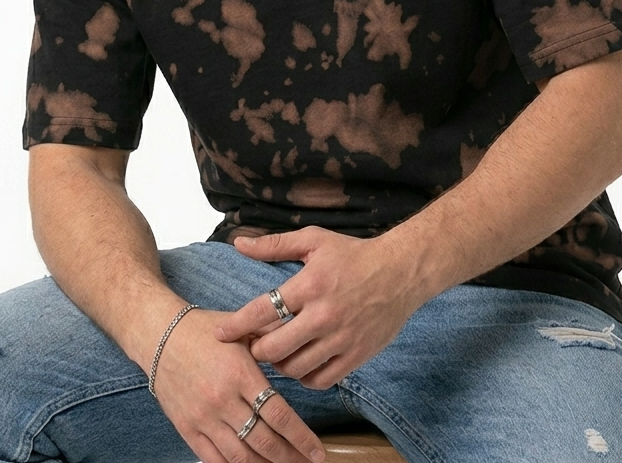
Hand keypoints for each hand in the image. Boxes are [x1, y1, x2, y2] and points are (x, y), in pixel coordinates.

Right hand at [151, 307, 324, 462]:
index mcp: (240, 374)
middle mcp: (222, 400)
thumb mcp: (241, 330)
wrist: (160, 335)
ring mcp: (203, 417)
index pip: (278, 415)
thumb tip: (301, 345)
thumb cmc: (203, 330)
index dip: (301, 438)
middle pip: (263, 441)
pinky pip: (213, 459)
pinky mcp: (187, 428)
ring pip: (240, 456)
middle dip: (289, 457)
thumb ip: (271, 340)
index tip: (317, 451)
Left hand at [214, 227, 416, 389]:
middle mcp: (323, 315)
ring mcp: (341, 339)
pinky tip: (300, 363)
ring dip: (279, 365)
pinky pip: (321, 380)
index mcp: (309, 285)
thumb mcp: (313, 240)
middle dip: (256, 350)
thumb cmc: (353, 254)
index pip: (262, 311)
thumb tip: (239, 244)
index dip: (236, 326)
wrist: (400, 272)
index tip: (220, 333)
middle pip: (274, 349)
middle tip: (252, 344)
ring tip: (275, 353)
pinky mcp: (356, 356)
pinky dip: (304, 377)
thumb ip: (274, 244)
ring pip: (295, 369)